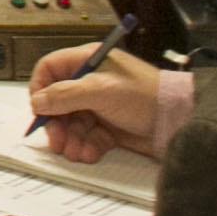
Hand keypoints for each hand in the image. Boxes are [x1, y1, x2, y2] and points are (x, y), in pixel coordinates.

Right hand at [26, 44, 163, 162]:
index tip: (38, 109)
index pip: (51, 69)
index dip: (41, 88)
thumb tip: (38, 101)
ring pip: (72, 123)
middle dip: (56, 123)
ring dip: (71, 139)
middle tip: (56, 140)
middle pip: (59, 101)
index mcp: (89, 61)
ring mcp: (100, 105)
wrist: (178, 121)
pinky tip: (89, 153)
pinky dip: (86, 146)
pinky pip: (88, 137)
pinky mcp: (110, 126)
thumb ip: (65, 96)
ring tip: (75, 152)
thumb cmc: (146, 95)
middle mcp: (92, 82)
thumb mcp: (100, 91)